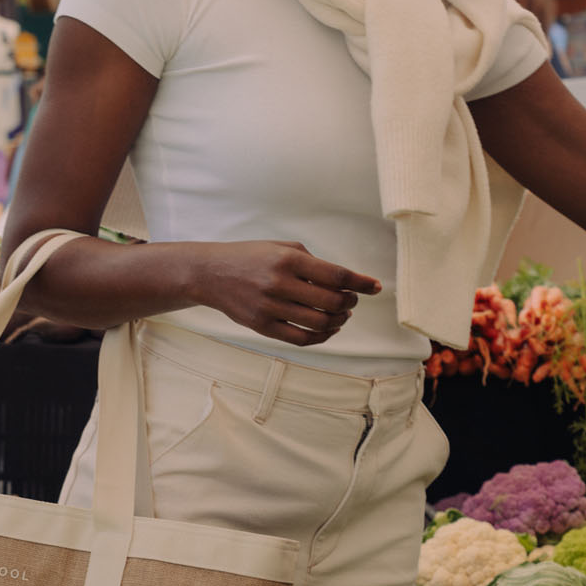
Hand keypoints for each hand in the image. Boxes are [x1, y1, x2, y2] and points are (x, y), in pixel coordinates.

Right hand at [190, 241, 380, 347]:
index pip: (335, 275)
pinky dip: (321, 337)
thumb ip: (312, 262)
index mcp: (288, 259)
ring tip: (341, 315)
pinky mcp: (262, 326)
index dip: (360, 283)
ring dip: (338, 321)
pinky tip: (327, 329)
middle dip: (350, 302)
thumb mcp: (280, 247)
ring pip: (319, 323)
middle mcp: (279, 283)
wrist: (209, 273)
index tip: (376, 286)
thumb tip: (344, 281)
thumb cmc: (250, 257)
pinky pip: (301, 338)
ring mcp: (270, 307)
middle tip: (352, 300)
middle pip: (332, 302)